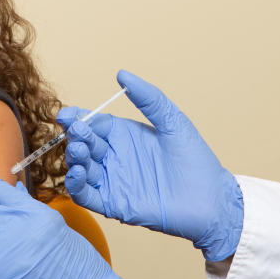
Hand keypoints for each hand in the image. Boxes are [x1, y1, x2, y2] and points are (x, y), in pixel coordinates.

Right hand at [59, 69, 243, 261]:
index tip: (67, 114)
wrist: (211, 199)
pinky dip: (76, 185)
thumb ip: (148, 99)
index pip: (93, 124)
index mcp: (125, 135)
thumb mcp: (173, 122)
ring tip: (79, 150)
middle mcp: (114, 157)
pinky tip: (77, 173)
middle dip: (76, 136)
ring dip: (74, 158)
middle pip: (84, 144)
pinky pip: (86, 194)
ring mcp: (113, 181)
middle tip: (77, 131)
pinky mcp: (113, 204)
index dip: (78, 118)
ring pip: (81, 167)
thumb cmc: (195, 160)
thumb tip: (122, 74)